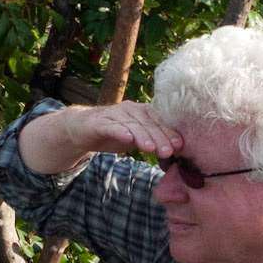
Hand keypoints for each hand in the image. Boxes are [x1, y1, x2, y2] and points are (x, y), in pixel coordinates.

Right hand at [19, 101, 181, 175]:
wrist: (82, 129)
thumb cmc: (114, 133)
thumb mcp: (136, 139)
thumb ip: (152, 142)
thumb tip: (174, 153)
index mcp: (142, 112)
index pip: (159, 121)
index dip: (170, 132)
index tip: (180, 146)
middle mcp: (130, 109)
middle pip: (147, 122)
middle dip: (159, 136)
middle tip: (168, 151)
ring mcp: (114, 114)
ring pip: (131, 124)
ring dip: (142, 135)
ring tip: (150, 148)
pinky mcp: (99, 122)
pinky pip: (111, 126)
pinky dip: (120, 131)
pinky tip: (127, 138)